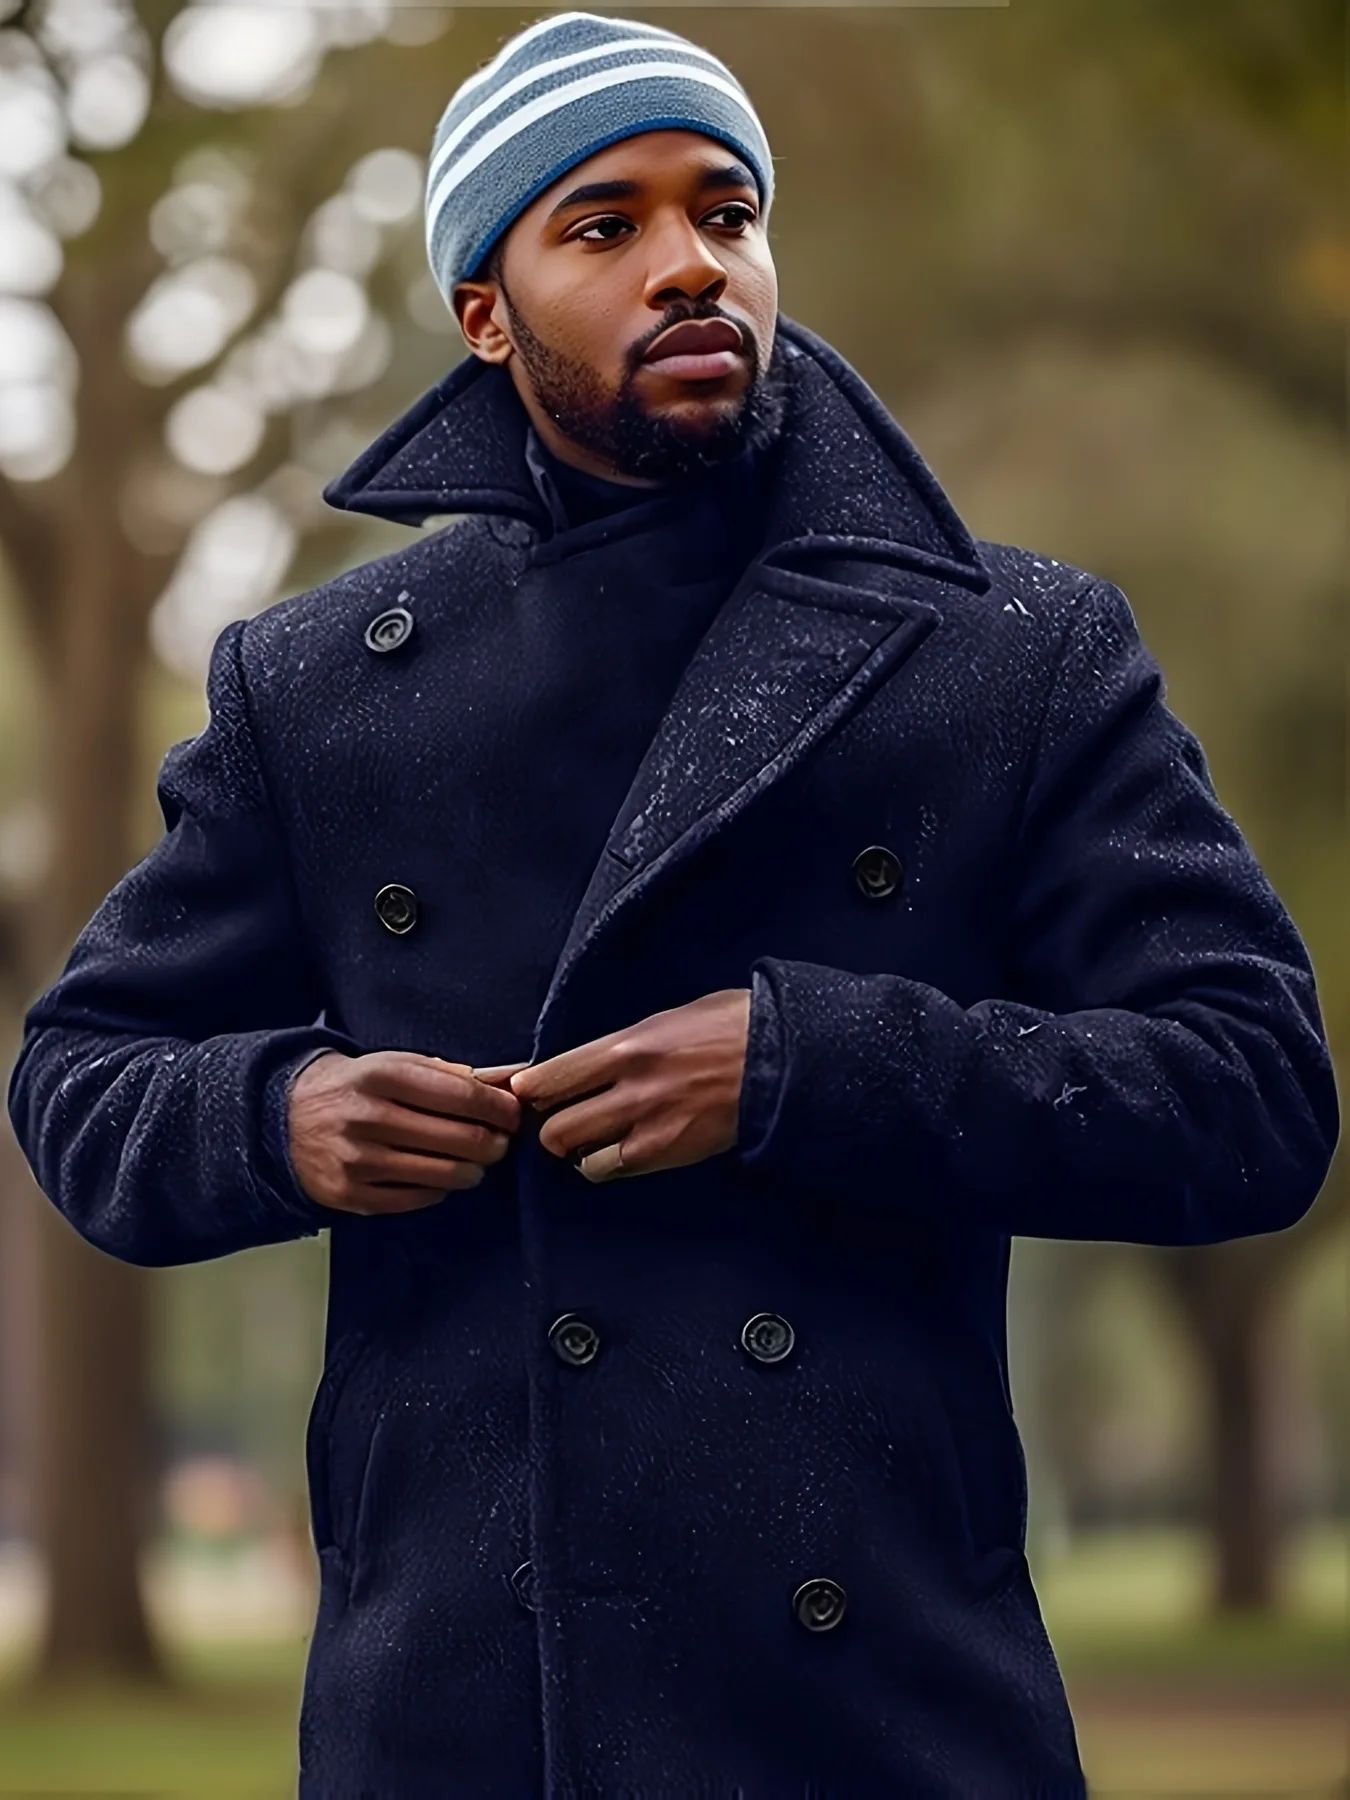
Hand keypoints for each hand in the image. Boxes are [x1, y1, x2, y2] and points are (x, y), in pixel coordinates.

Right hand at [288, 1050, 522, 1214]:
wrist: (286, 1119)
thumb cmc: (358, 1087)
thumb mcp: (396, 1064)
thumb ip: (450, 1073)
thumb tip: (508, 1080)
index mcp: (382, 1075)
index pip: (463, 1096)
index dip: (500, 1109)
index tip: (515, 1114)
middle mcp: (368, 1117)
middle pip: (461, 1138)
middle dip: (495, 1142)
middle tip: (501, 1142)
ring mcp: (358, 1160)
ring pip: (445, 1173)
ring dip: (473, 1170)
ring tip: (476, 1163)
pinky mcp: (351, 1195)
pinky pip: (418, 1198)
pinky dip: (440, 1189)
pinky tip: (440, 1177)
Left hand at [507, 989, 751, 1181]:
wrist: (784, 1060)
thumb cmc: (732, 1026)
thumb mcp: (668, 1019)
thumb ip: (625, 1044)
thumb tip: (593, 1060)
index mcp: (624, 1047)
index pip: (546, 1078)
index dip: (531, 1090)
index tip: (532, 1093)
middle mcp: (628, 1089)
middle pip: (553, 1128)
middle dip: (554, 1126)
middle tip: (567, 1118)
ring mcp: (648, 1128)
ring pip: (580, 1156)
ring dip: (582, 1150)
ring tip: (599, 1137)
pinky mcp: (669, 1155)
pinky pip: (615, 1170)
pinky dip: (611, 1164)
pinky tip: (626, 1149)